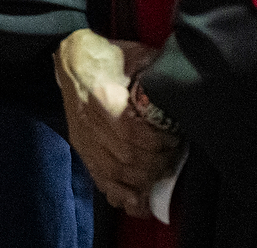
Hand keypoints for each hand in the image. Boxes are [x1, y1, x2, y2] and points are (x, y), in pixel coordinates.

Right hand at [55, 29, 182, 217]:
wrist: (72, 57)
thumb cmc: (109, 57)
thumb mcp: (138, 57)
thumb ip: (158, 78)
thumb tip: (184, 94)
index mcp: (102, 95)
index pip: (132, 133)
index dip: (158, 142)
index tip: (173, 137)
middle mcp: (89, 121)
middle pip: (126, 158)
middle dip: (155, 163)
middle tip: (171, 155)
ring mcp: (83, 137)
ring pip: (115, 173)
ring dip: (142, 179)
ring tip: (159, 171)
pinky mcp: (82, 147)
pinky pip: (100, 179)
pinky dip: (120, 194)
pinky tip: (137, 199)